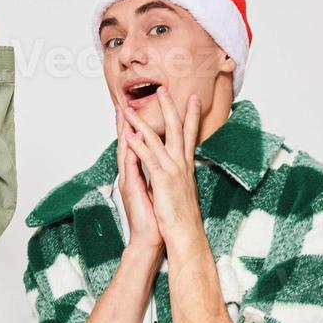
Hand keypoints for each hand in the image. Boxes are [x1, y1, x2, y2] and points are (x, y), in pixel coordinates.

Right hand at [115, 106, 162, 264]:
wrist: (151, 238)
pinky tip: (129, 138)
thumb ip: (155, 176)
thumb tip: (161, 166)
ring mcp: (130, 180)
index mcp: (141, 174)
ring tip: (123, 113)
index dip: (138, 128)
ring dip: (124, 131)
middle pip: (128, 143)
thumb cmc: (156, 217)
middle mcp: (133, 174)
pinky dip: (129, 150)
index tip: (138, 111)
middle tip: (124, 103)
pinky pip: (129, 165)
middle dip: (127, 123)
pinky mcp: (131, 188)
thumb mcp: (158, 191)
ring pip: (126, 150)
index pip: (138, 146)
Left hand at [122, 87, 204, 248]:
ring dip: (141, 123)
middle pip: (176, 129)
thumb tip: (175, 167)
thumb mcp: (180, 191)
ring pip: (156, 140)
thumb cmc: (182, 217)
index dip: (190, 116)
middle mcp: (181, 164)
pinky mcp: (163, 180)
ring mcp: (173, 171)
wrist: (185, 233)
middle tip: (164, 89)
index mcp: (185, 166)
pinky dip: (139, 146)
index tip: (192, 100)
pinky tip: (130, 136)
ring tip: (130, 110)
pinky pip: (148, 159)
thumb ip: (178, 175)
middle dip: (170, 108)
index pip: (188, 135)